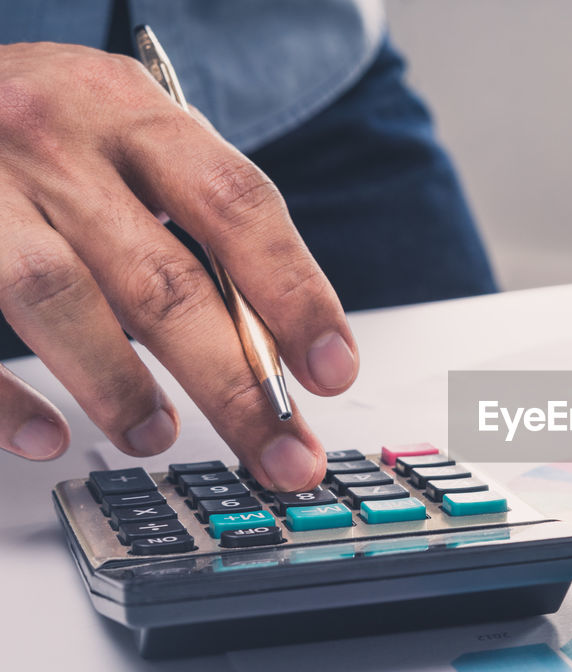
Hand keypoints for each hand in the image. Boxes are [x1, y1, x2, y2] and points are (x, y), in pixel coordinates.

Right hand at [0, 43, 358, 488]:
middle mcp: (53, 142)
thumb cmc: (49, 124)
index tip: (333, 370)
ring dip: (119, 384)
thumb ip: (197, 215)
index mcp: (129, 112)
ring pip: (56, 295)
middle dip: (236, 383)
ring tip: (158, 438)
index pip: (237, 205)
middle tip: (283, 456)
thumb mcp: (129, 132)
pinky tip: (45, 437)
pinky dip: (1, 396)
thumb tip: (277, 339)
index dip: (294, 293)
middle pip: (162, 277)